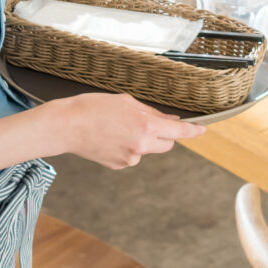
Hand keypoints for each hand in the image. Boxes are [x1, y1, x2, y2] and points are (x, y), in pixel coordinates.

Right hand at [51, 93, 204, 169]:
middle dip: (163, 135)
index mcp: (146, 126)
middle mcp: (142, 146)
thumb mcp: (125, 102)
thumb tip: (169, 120)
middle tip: (145, 122)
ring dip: (142, 140)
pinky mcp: (118, 165)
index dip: (193, 131)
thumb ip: (151, 112)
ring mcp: (130, 159)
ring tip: (117, 128)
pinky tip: (109, 138)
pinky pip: (132, 156)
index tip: (202, 130)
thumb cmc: (92, 108)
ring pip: (147, 149)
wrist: (65, 126)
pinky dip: (127, 147)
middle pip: (167, 144)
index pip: (179, 132)